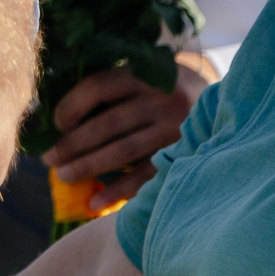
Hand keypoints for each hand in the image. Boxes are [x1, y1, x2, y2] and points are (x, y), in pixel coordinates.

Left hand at [42, 55, 215, 195]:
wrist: (225, 102)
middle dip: (73, 144)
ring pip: (123, 151)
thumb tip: (60, 120)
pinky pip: (146, 175)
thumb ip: (111, 90)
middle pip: (108, 123)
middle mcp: (161, 99)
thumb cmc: (165, 90)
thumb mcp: (144, 76)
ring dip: (89, 166)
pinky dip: (119, 190)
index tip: (56, 123)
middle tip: (49, 159)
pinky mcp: (184, 153)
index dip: (72, 105)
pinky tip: (95, 202)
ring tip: (63, 176)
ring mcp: (175, 128)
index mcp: (145, 73)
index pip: (99, 87)